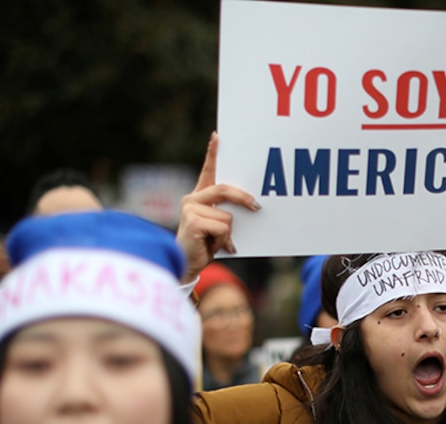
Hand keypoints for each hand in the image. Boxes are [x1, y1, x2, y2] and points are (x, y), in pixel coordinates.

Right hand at [176, 133, 260, 283]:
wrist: (188, 264)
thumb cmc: (206, 245)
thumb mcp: (218, 225)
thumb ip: (226, 212)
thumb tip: (252, 207)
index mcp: (199, 196)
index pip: (207, 171)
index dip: (213, 153)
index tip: (218, 136)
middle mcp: (192, 198)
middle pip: (224, 189)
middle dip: (243, 198)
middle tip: (257, 207)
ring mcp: (190, 208)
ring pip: (227, 216)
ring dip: (228, 233)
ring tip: (216, 241)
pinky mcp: (192, 221)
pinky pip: (223, 227)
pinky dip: (223, 240)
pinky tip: (212, 247)